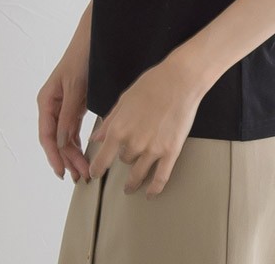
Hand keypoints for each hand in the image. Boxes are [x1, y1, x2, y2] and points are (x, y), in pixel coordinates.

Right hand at [37, 56, 90, 182]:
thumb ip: (68, 115)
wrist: (94, 40)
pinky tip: (84, 155)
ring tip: (84, 171)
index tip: (61, 172)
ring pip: (65, 137)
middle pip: (56, 140)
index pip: (47, 135)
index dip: (53, 156)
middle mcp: (52, 106)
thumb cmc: (81, 59)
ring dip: (74, 154)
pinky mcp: (75, 105)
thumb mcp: (75, 87)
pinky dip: (78, 143)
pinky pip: (73, 129)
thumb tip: (61, 142)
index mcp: (46, 102)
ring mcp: (63, 106)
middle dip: (67, 159)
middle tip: (81, 175)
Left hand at [87, 56, 203, 199]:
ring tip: (131, 186)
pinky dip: (154, 189)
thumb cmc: (152, 84)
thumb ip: (110, 121)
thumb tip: (97, 138)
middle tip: (127, 157)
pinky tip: (150, 194)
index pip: (102, 159)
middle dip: (124, 158)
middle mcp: (133, 143)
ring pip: (138, 173)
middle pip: (124, 161)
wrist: (179, 80)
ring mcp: (153, 149)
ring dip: (133, 181)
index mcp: (118, 129)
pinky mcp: (171, 151)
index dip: (97, 169)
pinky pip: (160, 178)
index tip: (95, 173)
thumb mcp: (124, 100)